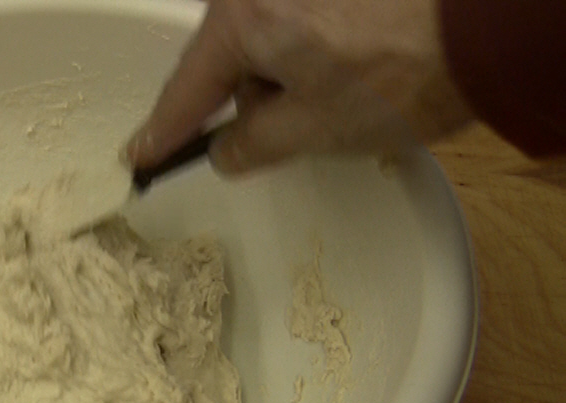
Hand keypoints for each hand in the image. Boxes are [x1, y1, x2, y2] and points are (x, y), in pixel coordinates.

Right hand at [127, 0, 474, 172]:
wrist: (487, 26)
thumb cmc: (395, 76)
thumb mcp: (310, 129)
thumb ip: (249, 146)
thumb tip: (223, 151)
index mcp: (243, 20)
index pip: (186, 90)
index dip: (162, 133)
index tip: (137, 158)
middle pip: (229, 62)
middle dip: (250, 103)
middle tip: (287, 136)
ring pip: (268, 44)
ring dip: (287, 80)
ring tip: (344, 101)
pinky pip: (298, 26)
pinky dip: (311, 57)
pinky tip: (354, 74)